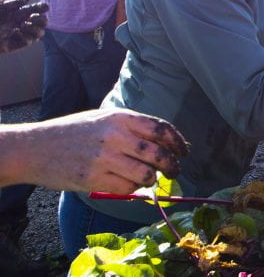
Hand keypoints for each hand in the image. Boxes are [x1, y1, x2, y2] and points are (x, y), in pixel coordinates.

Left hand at [0, 0, 47, 52]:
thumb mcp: (2, 6)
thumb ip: (15, 2)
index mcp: (20, 13)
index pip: (37, 9)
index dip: (43, 7)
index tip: (44, 7)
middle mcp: (23, 23)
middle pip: (42, 22)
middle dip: (41, 19)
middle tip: (31, 18)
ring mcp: (21, 34)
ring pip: (39, 33)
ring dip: (35, 29)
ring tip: (23, 26)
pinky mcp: (16, 44)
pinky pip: (28, 41)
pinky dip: (26, 37)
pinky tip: (16, 32)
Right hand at [4, 109, 188, 193]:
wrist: (35, 147)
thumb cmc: (73, 132)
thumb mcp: (103, 119)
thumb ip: (132, 128)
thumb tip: (165, 144)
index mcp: (120, 117)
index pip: (161, 129)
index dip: (177, 143)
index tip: (183, 152)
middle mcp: (115, 136)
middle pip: (159, 154)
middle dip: (172, 165)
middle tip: (175, 171)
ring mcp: (104, 158)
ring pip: (145, 174)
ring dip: (151, 179)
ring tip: (147, 178)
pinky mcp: (93, 179)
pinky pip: (126, 189)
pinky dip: (131, 189)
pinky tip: (126, 185)